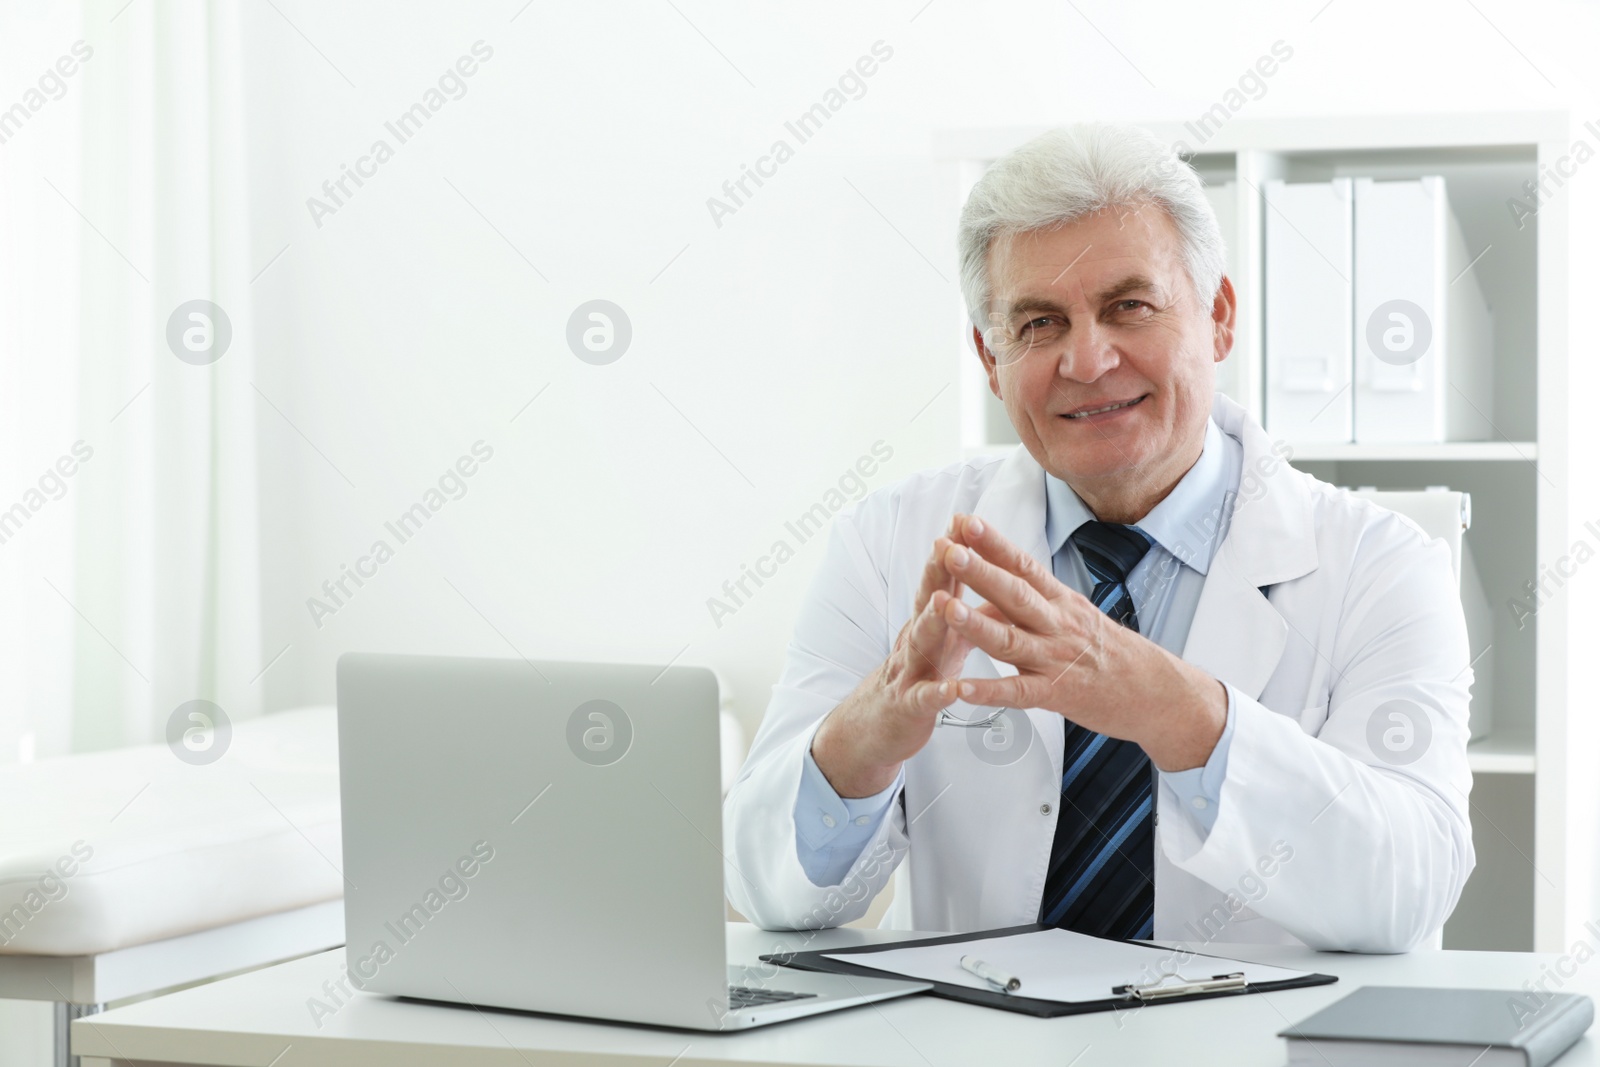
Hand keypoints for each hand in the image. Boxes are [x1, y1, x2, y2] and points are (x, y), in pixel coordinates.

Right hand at [810, 517, 993, 796]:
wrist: (875, 725)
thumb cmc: (918, 676)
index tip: (966, 519)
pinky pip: (926, 699)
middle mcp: (916, 638)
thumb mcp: (941, 637)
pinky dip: (940, 693)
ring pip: (922, 642)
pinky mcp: (910, 706)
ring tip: (945, 602)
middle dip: (939, 572)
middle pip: (927, 599)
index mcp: (931, 621)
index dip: (955, 550)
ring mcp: (910, 671)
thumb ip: (965, 608)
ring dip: (933, 621)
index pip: (943, 579)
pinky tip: (954, 690)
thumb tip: (992, 576)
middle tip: (948, 543)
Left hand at [937, 514, 1226, 771]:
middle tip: (946, 549)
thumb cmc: (1111, 653)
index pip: (1023, 565)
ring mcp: (1056, 660)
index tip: (964, 521)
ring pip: (1010, 640)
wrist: (1159, 692)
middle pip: (1014, 594)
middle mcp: (1057, 625)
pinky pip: (1018, 693)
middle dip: (978, 570)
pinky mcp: (1057, 695)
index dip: (992, 543)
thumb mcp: (1073, 618)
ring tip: (943, 607)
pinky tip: (961, 689)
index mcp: (1061, 601)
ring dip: (974, 623)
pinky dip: (988, 692)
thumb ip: (1028, 607)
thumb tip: (985, 597)